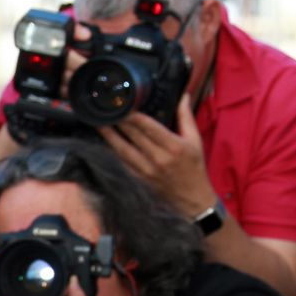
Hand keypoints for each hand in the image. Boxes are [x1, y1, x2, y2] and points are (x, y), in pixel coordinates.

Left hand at [99, 94, 215, 216]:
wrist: (192, 199)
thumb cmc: (194, 168)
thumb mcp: (195, 141)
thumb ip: (186, 117)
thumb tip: (182, 95)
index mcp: (174, 146)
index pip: (149, 127)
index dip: (134, 116)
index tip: (123, 105)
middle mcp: (158, 159)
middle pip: (133, 136)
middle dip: (119, 121)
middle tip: (107, 109)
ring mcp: (146, 171)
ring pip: (123, 150)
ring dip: (109, 136)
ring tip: (99, 123)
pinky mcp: (138, 180)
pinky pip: (122, 163)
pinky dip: (112, 152)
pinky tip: (104, 142)